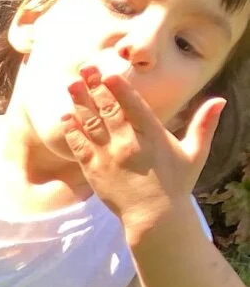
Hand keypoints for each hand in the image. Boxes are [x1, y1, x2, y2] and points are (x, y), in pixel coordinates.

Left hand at [63, 65, 221, 242]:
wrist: (154, 217)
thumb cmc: (176, 184)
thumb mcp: (196, 153)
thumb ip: (204, 125)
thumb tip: (220, 100)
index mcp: (152, 136)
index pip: (133, 106)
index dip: (119, 88)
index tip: (109, 73)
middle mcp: (128, 143)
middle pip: (108, 110)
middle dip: (95, 87)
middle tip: (84, 70)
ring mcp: (109, 157)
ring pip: (90, 124)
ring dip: (80, 103)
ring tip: (71, 85)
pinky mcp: (94, 170)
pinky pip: (80, 146)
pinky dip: (72, 130)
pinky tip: (66, 116)